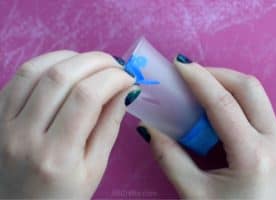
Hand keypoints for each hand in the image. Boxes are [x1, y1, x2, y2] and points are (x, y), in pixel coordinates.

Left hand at [0, 50, 137, 197]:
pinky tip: (64, 68)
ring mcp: (4, 124)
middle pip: (61, 77)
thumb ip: (109, 126)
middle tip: (115, 65)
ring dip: (70, 57)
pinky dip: (46, 63)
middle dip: (96, 61)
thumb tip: (125, 89)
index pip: (87, 97)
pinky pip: (19, 77)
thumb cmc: (63, 195)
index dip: (113, 78)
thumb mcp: (95, 168)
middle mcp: (25, 136)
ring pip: (36, 69)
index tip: (128, 77)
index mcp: (57, 156)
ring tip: (91, 64)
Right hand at [137, 55, 275, 198]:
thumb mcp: (193, 194)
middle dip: (216, 74)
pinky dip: (233, 101)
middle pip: (249, 88)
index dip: (198, 78)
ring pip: (255, 97)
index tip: (178, 64)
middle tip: (189, 76)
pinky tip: (213, 110)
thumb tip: (148, 127)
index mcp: (253, 155)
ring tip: (198, 89)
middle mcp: (274, 142)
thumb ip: (169, 157)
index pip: (223, 103)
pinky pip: (256, 110)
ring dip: (225, 85)